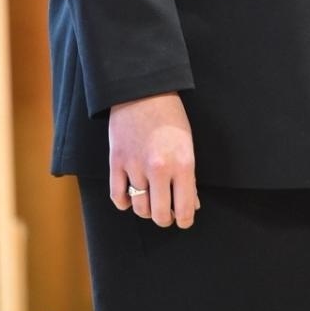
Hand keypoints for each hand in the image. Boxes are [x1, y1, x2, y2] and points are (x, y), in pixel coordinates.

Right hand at [109, 92, 199, 227]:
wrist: (142, 90)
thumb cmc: (170, 115)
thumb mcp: (187, 143)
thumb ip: (189, 176)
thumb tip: (192, 204)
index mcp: (183, 164)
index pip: (185, 209)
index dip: (185, 220)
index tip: (184, 219)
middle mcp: (159, 169)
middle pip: (160, 215)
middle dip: (165, 218)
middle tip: (167, 212)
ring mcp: (135, 166)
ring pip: (139, 208)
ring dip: (146, 209)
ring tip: (151, 199)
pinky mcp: (117, 162)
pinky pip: (118, 197)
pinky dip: (124, 202)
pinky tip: (131, 196)